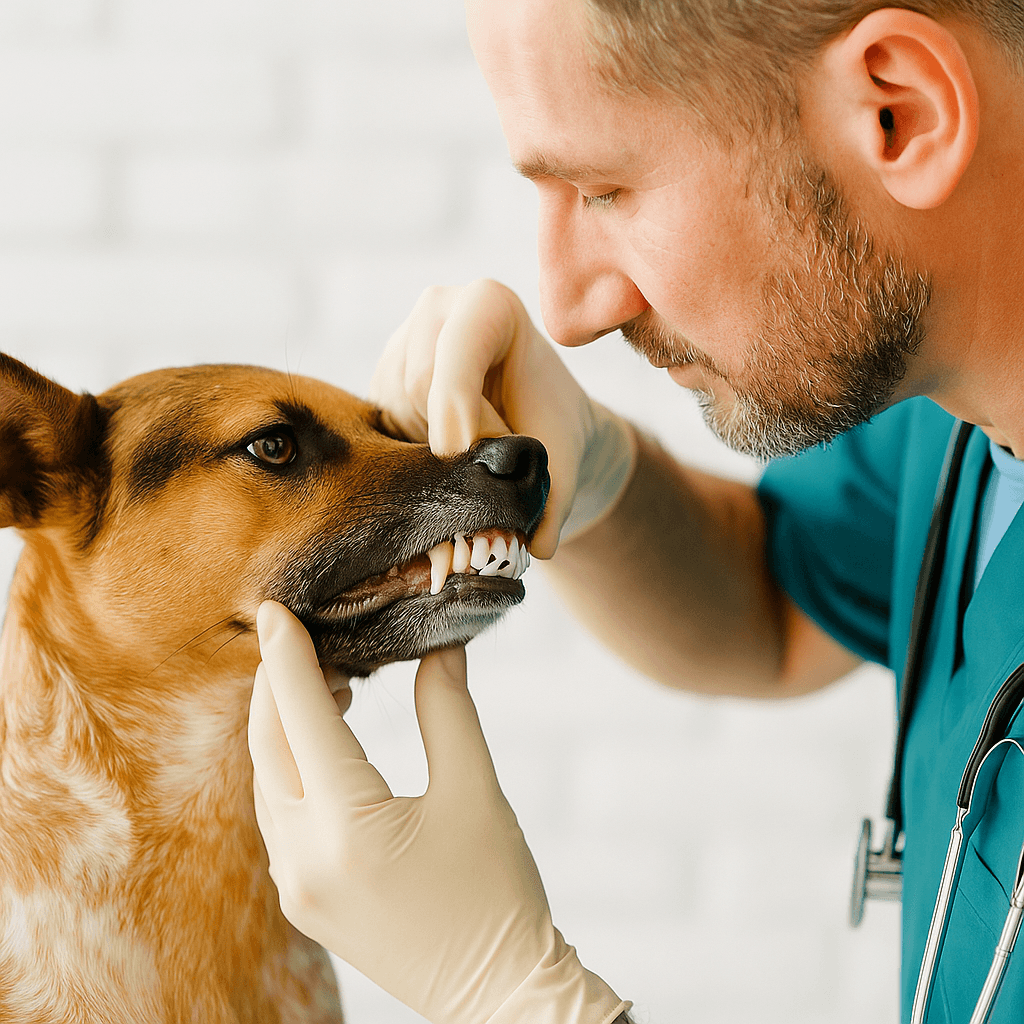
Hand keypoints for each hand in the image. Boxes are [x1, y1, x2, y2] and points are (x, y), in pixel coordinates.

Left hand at [247, 601, 628, 1023]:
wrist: (498, 995)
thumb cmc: (498, 895)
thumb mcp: (477, 791)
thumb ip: (447, 709)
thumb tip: (438, 646)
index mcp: (345, 828)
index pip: (301, 717)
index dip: (288, 655)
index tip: (274, 607)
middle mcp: (301, 858)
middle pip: (269, 744)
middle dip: (281, 683)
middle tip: (312, 636)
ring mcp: (294, 885)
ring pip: (269, 778)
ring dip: (287, 724)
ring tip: (331, 682)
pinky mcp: (302, 897)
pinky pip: (279, 811)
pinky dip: (295, 764)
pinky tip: (328, 740)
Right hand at [369, 279, 635, 556]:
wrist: (534, 420)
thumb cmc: (553, 427)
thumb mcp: (561, 458)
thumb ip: (553, 499)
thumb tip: (537, 546)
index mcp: (489, 303)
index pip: (458, 346)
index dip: (455, 399)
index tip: (458, 450)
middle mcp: (437, 310)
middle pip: (420, 380)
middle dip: (450, 434)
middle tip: (483, 465)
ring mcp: (401, 342)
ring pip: (395, 407)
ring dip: (430, 447)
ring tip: (469, 451)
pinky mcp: (380, 380)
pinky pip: (379, 425)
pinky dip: (408, 451)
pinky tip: (439, 453)